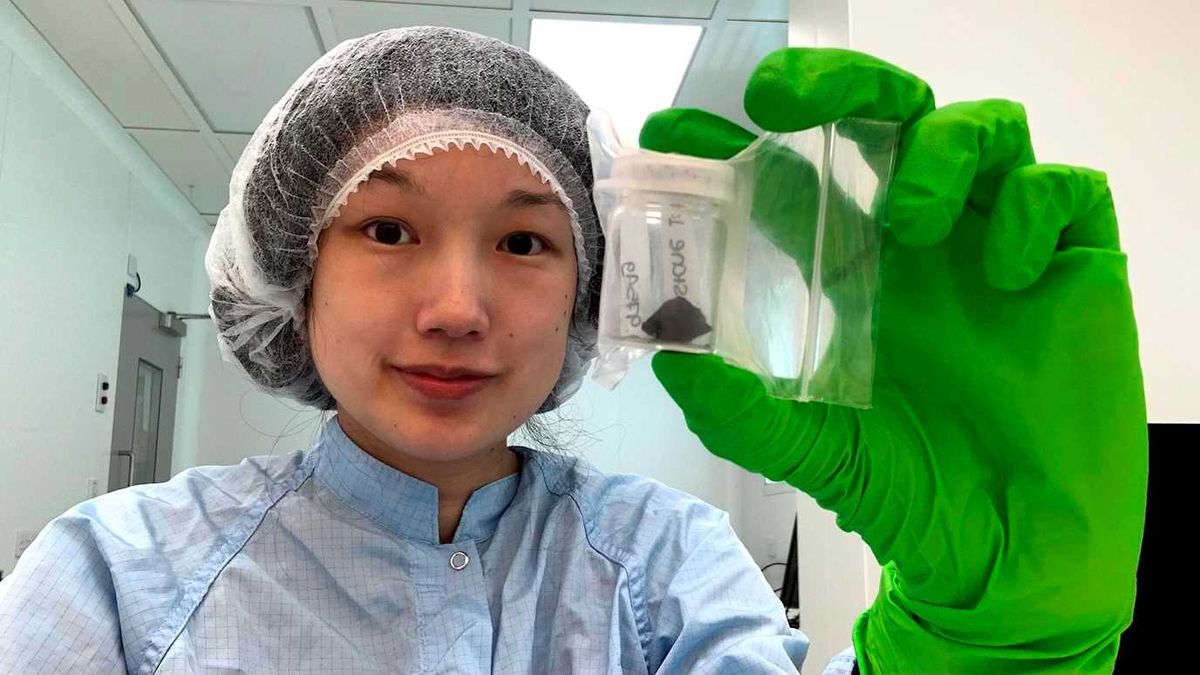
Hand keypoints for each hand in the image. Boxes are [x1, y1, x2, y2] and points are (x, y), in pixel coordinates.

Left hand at [643, 48, 1146, 672]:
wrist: (1006, 549)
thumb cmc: (910, 489)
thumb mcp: (806, 447)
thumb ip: (736, 409)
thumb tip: (667, 358)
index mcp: (851, 270)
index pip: (790, 182)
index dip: (735, 149)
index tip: (675, 134)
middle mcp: (920, 243)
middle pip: (888, 118)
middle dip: (837, 88)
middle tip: (784, 102)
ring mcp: (995, 246)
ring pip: (982, 131)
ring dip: (941, 151)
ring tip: (914, 222)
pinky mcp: (1073, 266)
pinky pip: (1064, 193)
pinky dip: (1031, 211)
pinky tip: (1008, 274)